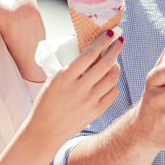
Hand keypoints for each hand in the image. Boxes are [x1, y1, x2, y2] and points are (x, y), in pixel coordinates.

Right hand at [30, 30, 122, 144]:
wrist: (45, 131)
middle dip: (115, 49)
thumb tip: (82, 46)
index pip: (89, 54)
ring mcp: (89, 101)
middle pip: (105, 64)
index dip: (102, 42)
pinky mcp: (96, 112)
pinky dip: (112, 84)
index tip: (110, 33)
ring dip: (116, 66)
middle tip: (119, 41)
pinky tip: (109, 81)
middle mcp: (79, 88)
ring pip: (112, 78)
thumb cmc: (46, 103)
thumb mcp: (53, 80)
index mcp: (65, 77)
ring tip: (114, 61)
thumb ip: (68, 65)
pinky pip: (112, 93)